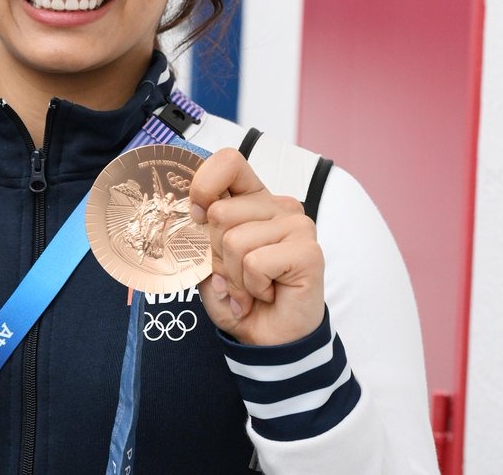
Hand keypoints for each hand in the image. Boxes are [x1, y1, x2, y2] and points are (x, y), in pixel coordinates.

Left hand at [190, 148, 324, 345]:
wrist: (270, 341)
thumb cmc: (241, 296)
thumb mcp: (207, 261)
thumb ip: (199, 233)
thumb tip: (194, 212)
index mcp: (251, 199)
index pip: (228, 161)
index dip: (204, 185)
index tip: (197, 215)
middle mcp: (277, 205)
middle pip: (220, 211)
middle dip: (216, 253)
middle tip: (236, 273)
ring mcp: (296, 226)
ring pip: (234, 240)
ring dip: (234, 275)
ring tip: (252, 286)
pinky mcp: (308, 251)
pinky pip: (255, 262)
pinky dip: (251, 286)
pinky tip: (268, 293)